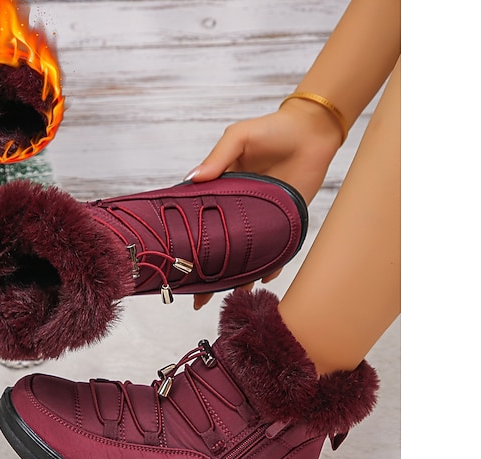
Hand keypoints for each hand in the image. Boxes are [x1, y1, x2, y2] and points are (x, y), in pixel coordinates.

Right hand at [187, 99, 342, 308]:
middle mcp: (236, 210)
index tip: (177, 266)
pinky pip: (276, 250)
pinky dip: (271, 267)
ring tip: (230, 296)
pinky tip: (263, 280)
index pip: (198, 222)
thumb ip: (217, 158)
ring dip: (238, 276)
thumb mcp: (239, 137)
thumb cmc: (272, 129)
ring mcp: (259, 219)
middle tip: (198, 298)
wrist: (312, 132)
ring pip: (246, 255)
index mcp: (219, 190)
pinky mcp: (283, 222)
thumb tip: (191, 179)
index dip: (186, 244)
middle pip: (219, 247)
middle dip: (209, 274)